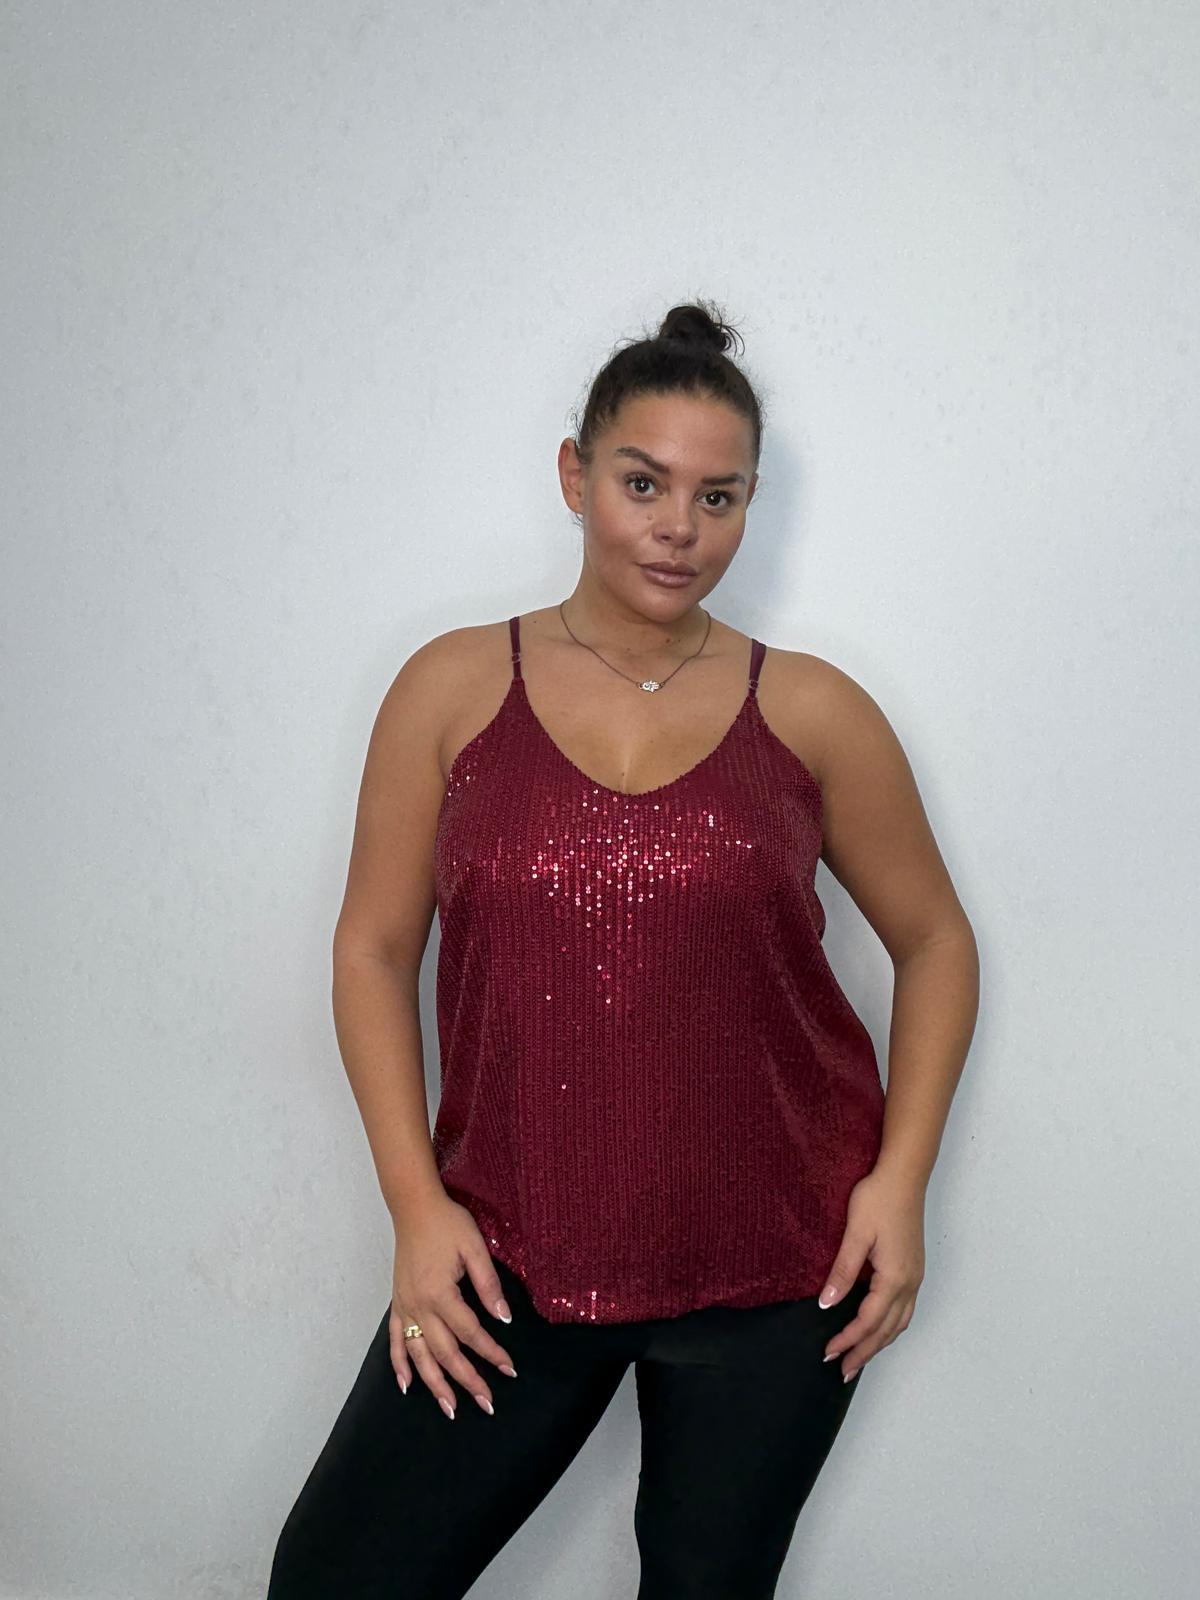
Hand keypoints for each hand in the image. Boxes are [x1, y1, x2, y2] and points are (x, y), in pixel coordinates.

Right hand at [388, 1193, 518, 1419]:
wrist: (414, 1208)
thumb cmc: (448, 1224)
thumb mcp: (475, 1248)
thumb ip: (489, 1284)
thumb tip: (504, 1318)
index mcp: (440, 1293)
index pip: (471, 1332)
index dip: (492, 1352)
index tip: (510, 1369)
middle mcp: (419, 1306)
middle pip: (446, 1352)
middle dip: (467, 1380)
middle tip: (487, 1403)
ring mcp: (404, 1307)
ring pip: (419, 1355)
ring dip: (434, 1384)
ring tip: (450, 1408)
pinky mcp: (397, 1303)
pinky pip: (394, 1341)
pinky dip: (399, 1364)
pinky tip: (407, 1385)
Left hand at [818, 1165, 925, 1382]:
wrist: (904, 1176)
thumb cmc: (878, 1199)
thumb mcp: (855, 1234)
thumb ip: (843, 1271)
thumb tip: (827, 1304)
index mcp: (894, 1277)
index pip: (868, 1321)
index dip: (848, 1340)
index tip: (828, 1353)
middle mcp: (910, 1282)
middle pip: (887, 1330)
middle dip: (865, 1352)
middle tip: (843, 1371)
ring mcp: (915, 1276)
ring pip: (899, 1323)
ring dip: (879, 1343)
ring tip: (860, 1358)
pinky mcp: (914, 1268)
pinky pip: (904, 1309)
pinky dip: (890, 1327)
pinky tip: (879, 1328)